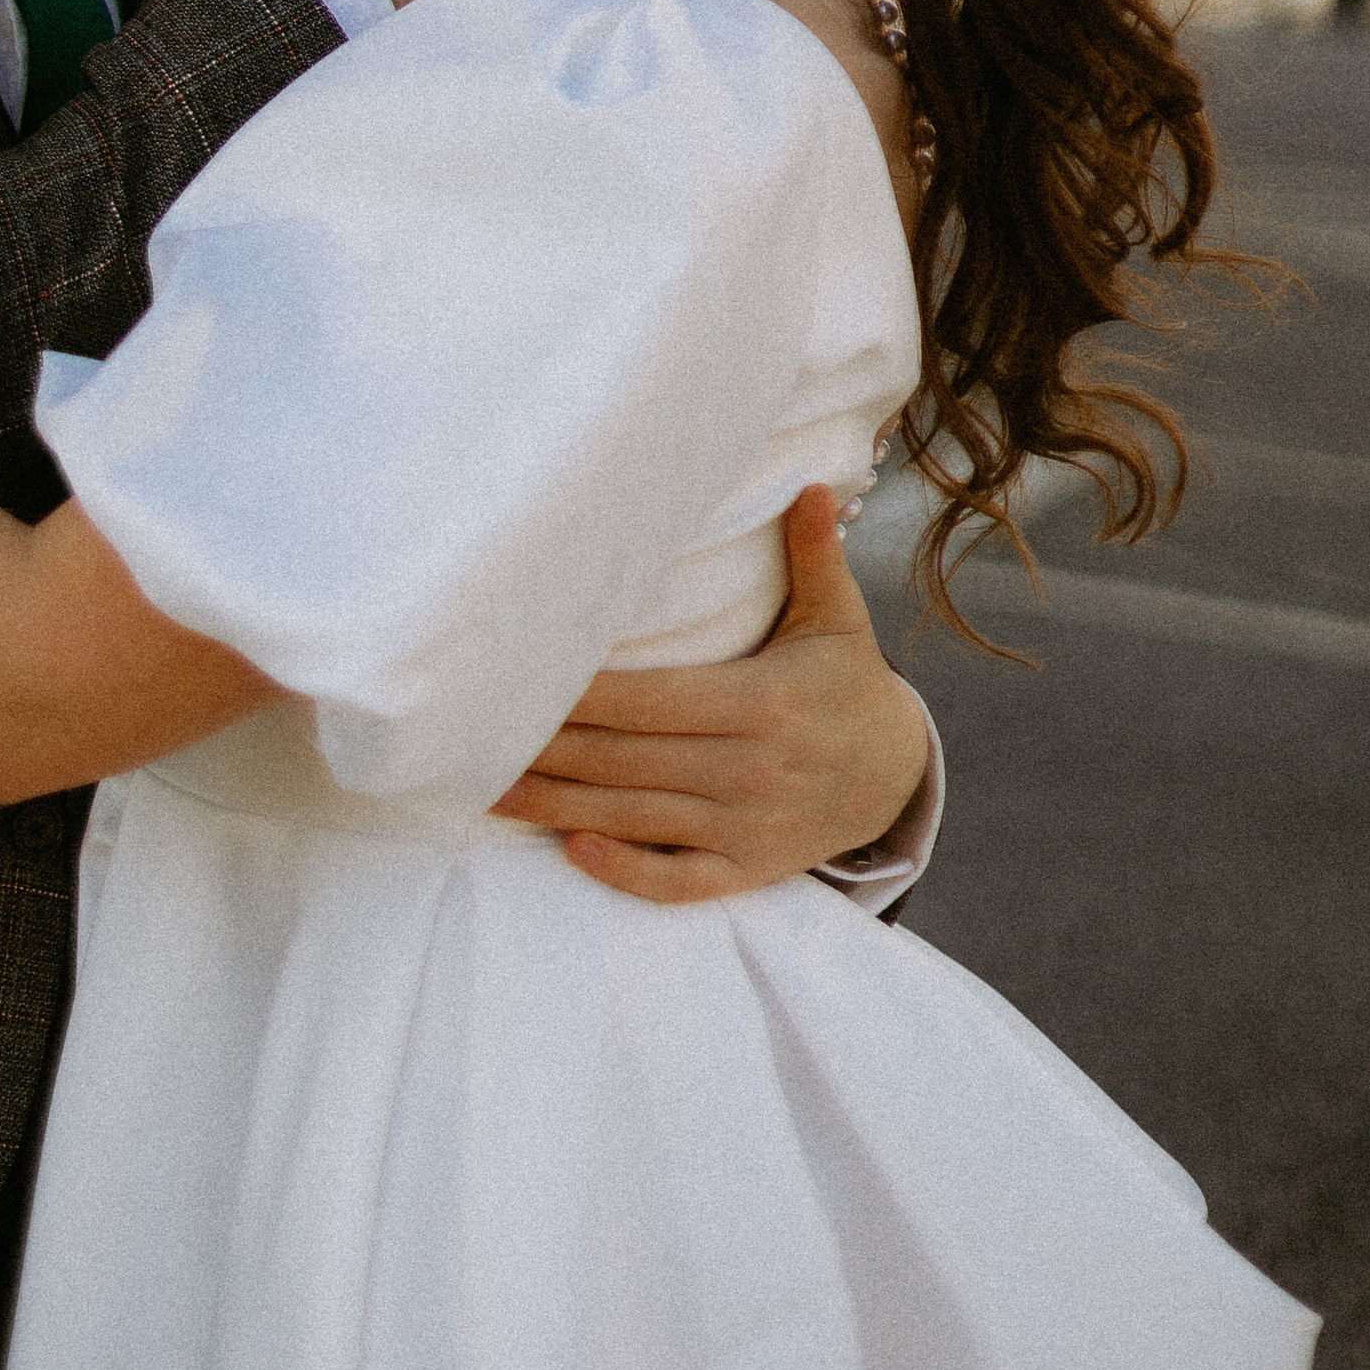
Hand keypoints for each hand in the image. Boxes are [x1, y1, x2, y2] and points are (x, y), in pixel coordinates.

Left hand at [488, 490, 931, 902]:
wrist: (895, 776)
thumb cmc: (845, 684)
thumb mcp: (839, 620)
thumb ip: (816, 557)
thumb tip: (809, 488)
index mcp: (760, 703)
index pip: (648, 700)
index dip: (581, 695)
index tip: (517, 680)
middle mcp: (747, 770)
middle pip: (628, 760)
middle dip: (550, 750)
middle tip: (474, 736)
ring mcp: (746, 828)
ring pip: (638, 818)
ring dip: (561, 808)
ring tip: (490, 791)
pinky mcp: (748, 871)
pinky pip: (680, 882)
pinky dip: (628, 872)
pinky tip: (575, 851)